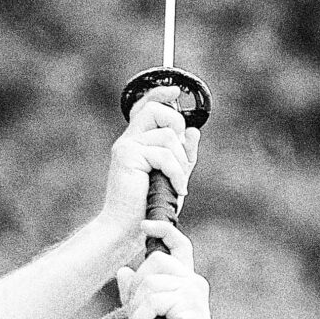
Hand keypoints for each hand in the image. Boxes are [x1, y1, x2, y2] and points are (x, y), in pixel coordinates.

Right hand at [99, 89, 200, 235]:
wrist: (126, 228)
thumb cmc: (147, 207)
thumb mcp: (173, 177)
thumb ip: (183, 155)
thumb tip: (193, 131)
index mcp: (136, 142)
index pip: (145, 107)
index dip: (160, 95)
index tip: (175, 90)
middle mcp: (129, 140)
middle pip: (156, 109)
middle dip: (176, 126)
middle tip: (179, 156)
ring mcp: (127, 147)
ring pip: (166, 135)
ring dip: (180, 161)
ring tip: (177, 183)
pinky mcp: (128, 156)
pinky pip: (164, 153)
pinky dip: (176, 172)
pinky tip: (177, 187)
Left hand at [114, 222, 217, 318]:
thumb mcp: (146, 316)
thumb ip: (136, 294)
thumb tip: (122, 271)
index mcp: (186, 281)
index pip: (179, 244)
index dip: (164, 230)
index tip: (145, 225)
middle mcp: (192, 281)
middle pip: (154, 262)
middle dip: (136, 287)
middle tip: (135, 315)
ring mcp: (192, 290)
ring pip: (150, 282)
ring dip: (137, 308)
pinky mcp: (189, 302)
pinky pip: (153, 299)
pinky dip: (141, 318)